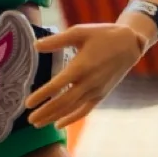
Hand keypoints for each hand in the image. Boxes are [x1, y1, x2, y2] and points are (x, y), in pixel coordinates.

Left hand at [27, 23, 142, 129]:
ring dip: (54, 117)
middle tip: (29, 120)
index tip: (27, 103)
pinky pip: (84, 110)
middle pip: (63, 102)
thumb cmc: (102, 35)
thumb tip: (35, 45)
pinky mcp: (101, 95)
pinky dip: (71, 119)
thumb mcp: (79, 32)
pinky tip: (58, 124)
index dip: (42, 95)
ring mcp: (95, 91)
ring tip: (38, 123)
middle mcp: (88, 82)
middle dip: (45, 112)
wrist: (129, 45)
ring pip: (72, 109)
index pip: (57, 85)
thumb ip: (57, 40)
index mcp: (81, 66)